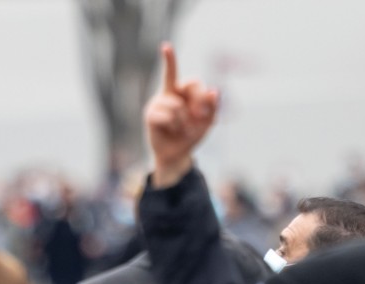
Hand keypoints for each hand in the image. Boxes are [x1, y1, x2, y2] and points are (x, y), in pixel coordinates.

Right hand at [144, 43, 219, 187]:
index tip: (165, 47)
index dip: (171, 61)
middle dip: (199, 100)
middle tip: (200, 117)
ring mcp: (159, 103)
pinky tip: (171, 130)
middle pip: (188, 84)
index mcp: (183, 92)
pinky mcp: (150, 114)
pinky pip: (167, 116)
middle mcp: (170, 94)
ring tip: (181, 128)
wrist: (176, 155)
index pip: (184, 76)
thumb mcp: (207, 123)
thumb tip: (214, 91)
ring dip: (184, 121)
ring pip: (177, 105)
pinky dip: (174, 125)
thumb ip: (213, 107)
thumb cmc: (191, 135)